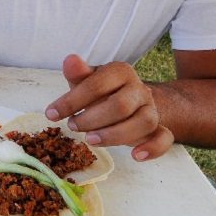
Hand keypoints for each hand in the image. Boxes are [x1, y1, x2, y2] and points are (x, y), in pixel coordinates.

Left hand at [45, 54, 173, 160]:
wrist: (129, 100)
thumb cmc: (101, 92)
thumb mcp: (86, 82)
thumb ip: (78, 74)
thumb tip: (70, 60)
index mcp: (120, 72)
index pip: (97, 84)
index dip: (72, 100)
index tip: (51, 114)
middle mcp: (139, 89)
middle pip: (121, 106)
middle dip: (92, 119)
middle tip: (72, 126)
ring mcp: (151, 109)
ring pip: (143, 122)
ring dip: (115, 135)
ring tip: (90, 140)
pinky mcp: (158, 128)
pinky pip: (164, 138)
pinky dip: (152, 148)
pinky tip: (135, 156)